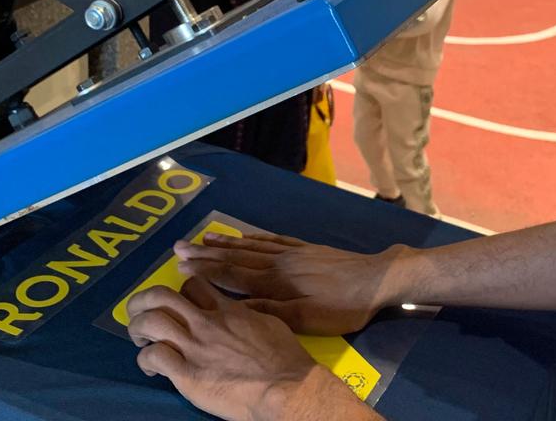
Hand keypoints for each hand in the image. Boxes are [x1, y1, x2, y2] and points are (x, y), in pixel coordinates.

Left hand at [127, 276, 353, 420]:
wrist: (287, 387)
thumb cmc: (285, 359)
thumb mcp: (269, 322)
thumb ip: (247, 314)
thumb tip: (238, 314)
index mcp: (227, 309)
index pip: (193, 284)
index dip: (180, 288)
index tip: (177, 299)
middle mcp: (206, 322)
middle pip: (161, 295)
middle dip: (143, 301)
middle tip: (140, 312)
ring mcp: (194, 347)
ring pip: (150, 321)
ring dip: (137, 328)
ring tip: (139, 339)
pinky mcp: (186, 374)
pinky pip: (152, 356)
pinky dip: (145, 360)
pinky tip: (150, 368)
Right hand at [174, 232, 407, 335]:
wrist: (376, 279)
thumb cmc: (344, 306)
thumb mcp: (308, 319)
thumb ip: (271, 311)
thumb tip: (235, 308)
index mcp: (276, 282)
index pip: (232, 274)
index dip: (205, 269)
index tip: (179, 264)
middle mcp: (279, 262)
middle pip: (236, 256)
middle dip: (206, 253)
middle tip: (179, 246)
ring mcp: (293, 253)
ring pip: (252, 245)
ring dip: (225, 242)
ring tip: (204, 238)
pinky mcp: (307, 248)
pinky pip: (273, 239)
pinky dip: (254, 237)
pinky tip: (245, 235)